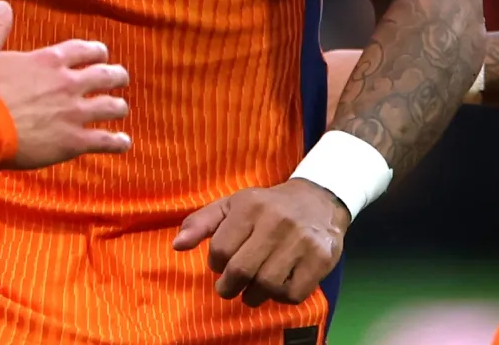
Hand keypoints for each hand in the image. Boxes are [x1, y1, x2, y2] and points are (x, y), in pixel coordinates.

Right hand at [0, 0, 131, 168]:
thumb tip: (2, 5)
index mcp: (48, 60)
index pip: (84, 50)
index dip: (96, 51)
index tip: (101, 54)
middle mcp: (67, 83)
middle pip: (105, 75)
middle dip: (116, 76)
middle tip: (120, 78)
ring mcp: (73, 113)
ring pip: (111, 107)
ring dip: (119, 106)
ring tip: (121, 108)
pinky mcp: (72, 141)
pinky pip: (104, 141)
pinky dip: (116, 142)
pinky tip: (123, 143)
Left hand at [171, 178, 349, 306]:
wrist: (318, 201)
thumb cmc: (266, 207)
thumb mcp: (232, 206)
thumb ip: (201, 223)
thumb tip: (177, 245)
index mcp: (250, 205)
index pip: (220, 249)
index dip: (215, 264)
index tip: (221, 264)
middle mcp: (277, 220)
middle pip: (242, 270)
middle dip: (229, 287)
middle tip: (230, 287)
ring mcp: (301, 240)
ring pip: (267, 285)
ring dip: (254, 295)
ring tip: (253, 289)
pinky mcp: (321, 258)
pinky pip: (293, 294)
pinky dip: (281, 298)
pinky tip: (278, 287)